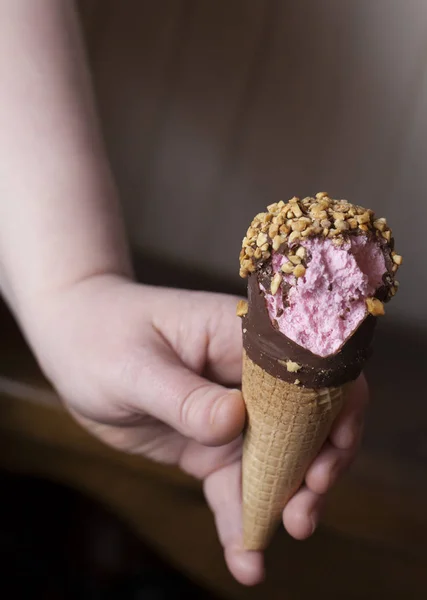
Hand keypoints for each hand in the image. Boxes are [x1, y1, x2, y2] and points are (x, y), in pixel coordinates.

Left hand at [25, 275, 367, 585]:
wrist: (73, 344)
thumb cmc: (103, 336)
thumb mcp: (134, 366)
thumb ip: (184, 396)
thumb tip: (235, 420)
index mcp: (241, 338)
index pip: (308, 369)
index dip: (332, 412)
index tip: (323, 459)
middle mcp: (247, 375)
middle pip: (304, 421)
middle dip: (314, 467)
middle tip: (302, 513)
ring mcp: (231, 412)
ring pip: (275, 461)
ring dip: (285, 502)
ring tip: (282, 536)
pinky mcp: (210, 443)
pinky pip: (234, 484)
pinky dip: (242, 520)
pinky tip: (245, 558)